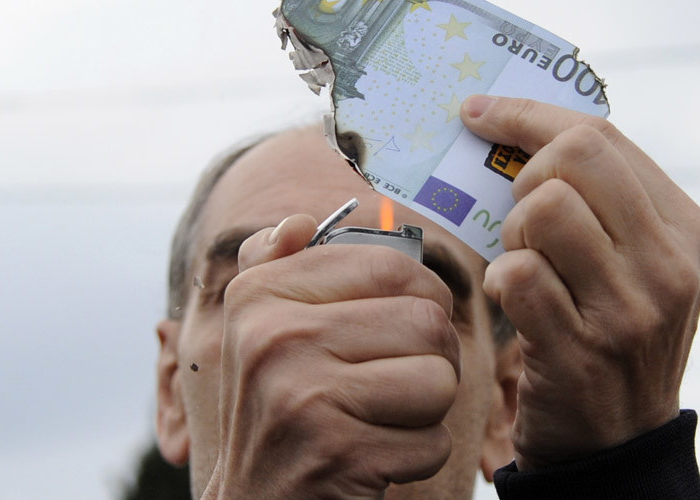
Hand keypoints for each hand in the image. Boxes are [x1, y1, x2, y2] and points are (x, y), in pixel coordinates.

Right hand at [202, 216, 460, 498]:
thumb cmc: (279, 411)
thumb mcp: (259, 333)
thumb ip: (276, 266)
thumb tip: (298, 221)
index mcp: (260, 295)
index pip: (393, 267)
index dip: (421, 300)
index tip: (398, 329)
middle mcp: (273, 338)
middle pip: (427, 322)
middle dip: (431, 359)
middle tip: (394, 384)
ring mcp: (302, 397)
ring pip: (440, 379)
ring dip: (426, 410)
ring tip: (379, 420)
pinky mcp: (337, 454)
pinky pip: (434, 440)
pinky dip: (417, 456)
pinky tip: (372, 459)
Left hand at [461, 96, 699, 468]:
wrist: (620, 442)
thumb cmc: (613, 336)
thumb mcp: (634, 265)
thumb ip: (599, 203)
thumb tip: (510, 133)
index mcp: (685, 228)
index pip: (600, 135)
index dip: (527, 115)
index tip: (480, 113)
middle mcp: (668, 262)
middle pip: (573, 156)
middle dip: (524, 178)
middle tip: (523, 221)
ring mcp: (631, 308)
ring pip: (544, 208)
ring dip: (513, 234)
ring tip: (526, 267)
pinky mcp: (583, 349)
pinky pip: (517, 272)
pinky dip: (502, 281)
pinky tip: (517, 303)